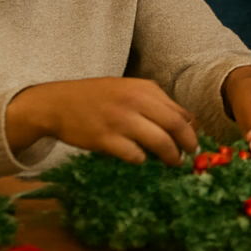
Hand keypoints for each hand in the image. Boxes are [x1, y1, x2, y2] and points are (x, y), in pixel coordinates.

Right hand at [6, 77, 197, 165]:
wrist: (57, 103)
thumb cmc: (97, 97)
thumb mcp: (129, 90)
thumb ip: (155, 103)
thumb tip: (186, 122)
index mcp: (144, 88)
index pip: (179, 111)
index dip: (191, 129)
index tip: (194, 141)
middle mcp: (136, 101)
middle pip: (175, 126)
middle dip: (188, 144)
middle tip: (190, 155)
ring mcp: (120, 121)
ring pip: (160, 142)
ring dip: (170, 156)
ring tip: (172, 162)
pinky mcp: (105, 139)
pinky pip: (134, 155)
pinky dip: (141, 159)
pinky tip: (139, 158)